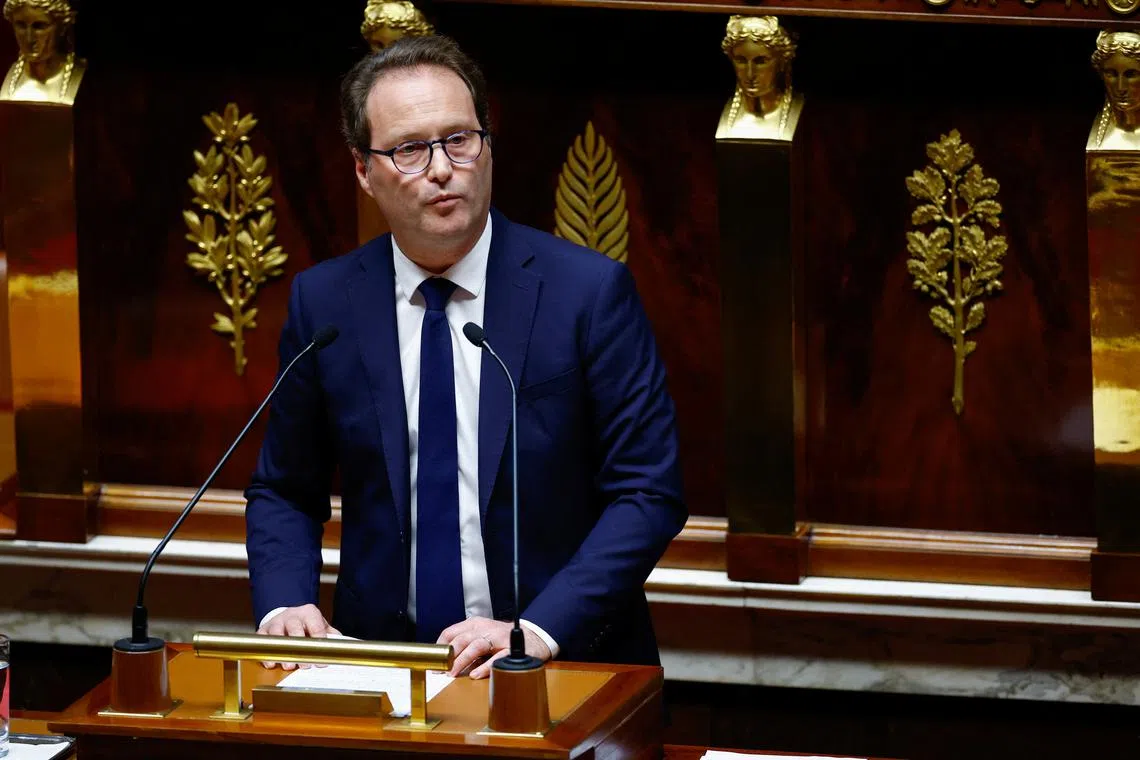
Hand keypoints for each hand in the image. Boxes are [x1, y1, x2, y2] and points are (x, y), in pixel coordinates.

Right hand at [256, 604, 340, 669]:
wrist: (288, 616)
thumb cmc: (307, 624)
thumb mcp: (321, 625)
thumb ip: (331, 634)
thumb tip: (343, 646)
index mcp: (309, 612)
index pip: (316, 626)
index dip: (319, 642)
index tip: (322, 658)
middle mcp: (291, 615)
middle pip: (295, 628)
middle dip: (300, 647)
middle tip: (305, 665)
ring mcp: (276, 622)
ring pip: (277, 634)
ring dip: (282, 652)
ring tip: (289, 666)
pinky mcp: (263, 630)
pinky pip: (262, 641)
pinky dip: (266, 654)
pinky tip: (271, 664)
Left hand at [437, 617, 551, 679]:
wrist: (533, 638)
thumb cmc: (503, 640)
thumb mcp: (481, 637)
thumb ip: (465, 647)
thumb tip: (445, 664)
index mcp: (475, 624)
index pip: (451, 632)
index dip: (440, 647)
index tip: (433, 661)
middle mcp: (486, 628)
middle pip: (462, 639)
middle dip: (449, 656)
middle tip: (441, 671)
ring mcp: (499, 637)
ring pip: (476, 646)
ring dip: (463, 661)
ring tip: (454, 674)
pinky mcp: (511, 649)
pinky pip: (497, 657)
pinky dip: (485, 666)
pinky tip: (476, 675)